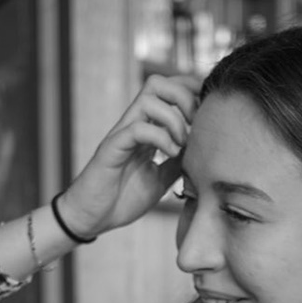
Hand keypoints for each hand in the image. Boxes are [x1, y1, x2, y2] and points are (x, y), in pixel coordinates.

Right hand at [56, 74, 199, 237]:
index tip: (209, 112)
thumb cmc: (123, 199)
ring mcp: (121, 134)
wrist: (92, 219)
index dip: (191, 91)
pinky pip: (137, 129)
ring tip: (183, 143)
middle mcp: (133, 125)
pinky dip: (160, 137)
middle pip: (157, 83)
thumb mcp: (162, 178)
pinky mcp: (112, 149)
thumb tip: (204, 148)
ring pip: (147, 99)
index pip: (168, 90)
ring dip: (174, 118)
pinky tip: (171, 154)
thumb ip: (180, 161)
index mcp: (146, 128)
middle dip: (184, 96)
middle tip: (197, 124)